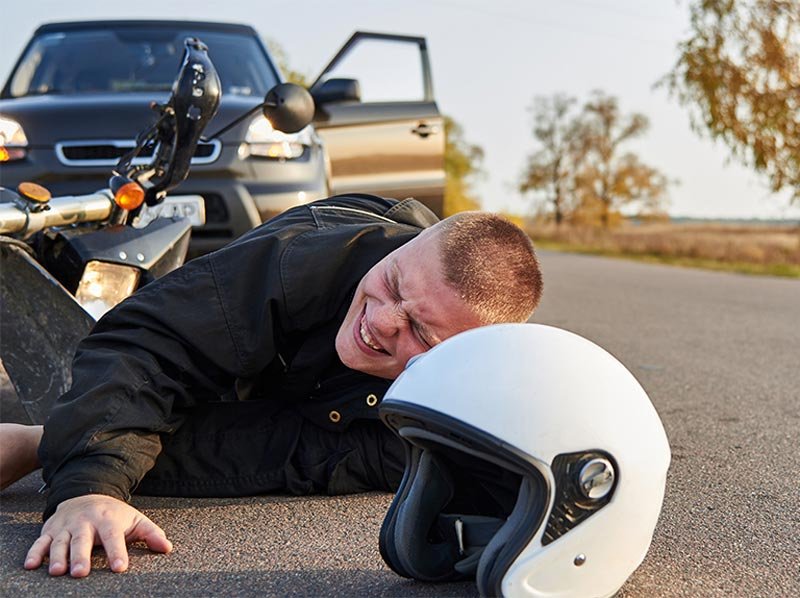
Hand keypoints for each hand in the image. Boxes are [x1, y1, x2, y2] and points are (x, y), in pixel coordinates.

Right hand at [24, 494, 172, 576]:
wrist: (87, 494)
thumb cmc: (114, 514)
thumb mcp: (135, 520)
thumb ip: (151, 533)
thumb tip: (167, 548)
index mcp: (108, 520)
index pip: (114, 537)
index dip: (117, 552)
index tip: (120, 567)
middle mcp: (86, 522)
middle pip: (83, 540)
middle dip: (81, 556)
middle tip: (81, 573)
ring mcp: (66, 526)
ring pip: (60, 542)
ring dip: (57, 556)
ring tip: (57, 571)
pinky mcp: (50, 530)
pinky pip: (40, 542)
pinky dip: (34, 553)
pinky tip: (31, 565)